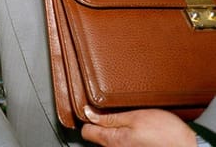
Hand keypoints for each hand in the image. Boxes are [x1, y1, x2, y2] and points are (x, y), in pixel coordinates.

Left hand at [81, 106, 196, 146]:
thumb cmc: (165, 132)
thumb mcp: (135, 117)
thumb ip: (109, 117)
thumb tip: (88, 113)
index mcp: (113, 140)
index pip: (86, 132)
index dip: (87, 118)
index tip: (91, 110)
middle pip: (98, 136)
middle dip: (102, 122)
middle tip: (113, 111)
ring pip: (110, 139)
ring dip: (115, 128)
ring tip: (128, 119)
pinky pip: (121, 142)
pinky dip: (124, 134)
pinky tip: (135, 128)